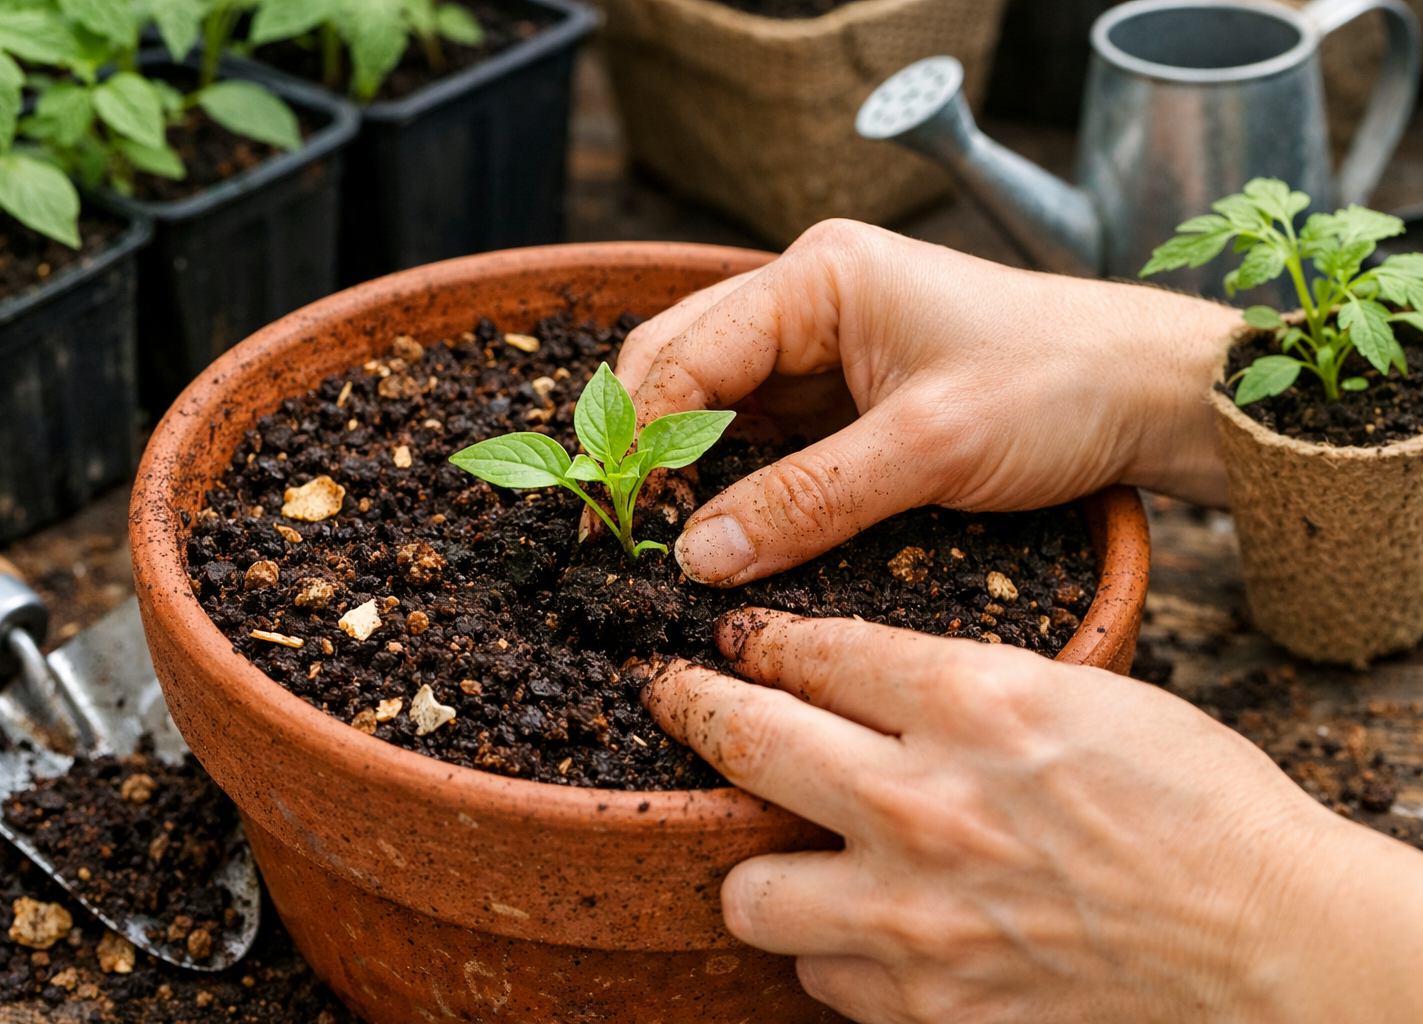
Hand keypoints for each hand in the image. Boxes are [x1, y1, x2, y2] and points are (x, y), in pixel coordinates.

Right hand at [616, 220, 1242, 585]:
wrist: (1148, 391)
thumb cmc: (1058, 385)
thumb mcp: (927, 449)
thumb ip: (804, 502)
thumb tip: (695, 559)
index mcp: (818, 277)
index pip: (683, 357)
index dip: (640, 444)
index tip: (618, 526)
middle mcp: (805, 297)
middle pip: (676, 367)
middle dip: (647, 450)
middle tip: (630, 538)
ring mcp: (821, 342)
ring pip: (710, 402)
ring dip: (684, 468)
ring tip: (665, 542)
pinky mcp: (841, 389)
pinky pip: (758, 431)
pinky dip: (731, 477)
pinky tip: (720, 526)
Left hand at [641, 610, 1422, 1023]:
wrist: (1271, 942)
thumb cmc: (1195, 805)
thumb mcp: (1077, 691)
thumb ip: (955, 684)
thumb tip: (854, 682)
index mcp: (972, 701)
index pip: (809, 650)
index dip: (756, 640)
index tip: (733, 643)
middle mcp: (923, 804)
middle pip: (740, 741)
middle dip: (692, 709)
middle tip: (678, 700)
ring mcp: (916, 919)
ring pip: (750, 893)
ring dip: (767, 870)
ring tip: (799, 857)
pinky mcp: (928, 1012)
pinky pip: (823, 981)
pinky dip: (839, 955)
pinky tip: (880, 934)